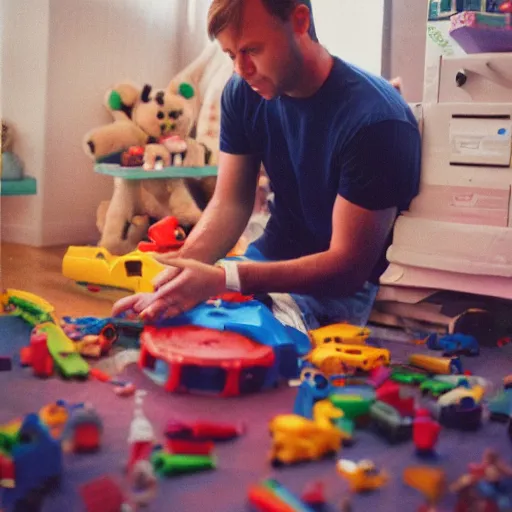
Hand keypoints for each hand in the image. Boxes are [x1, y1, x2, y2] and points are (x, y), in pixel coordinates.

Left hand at [111, 258, 225, 321]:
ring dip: (156, 314)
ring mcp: (184, 303)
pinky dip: (165, 316)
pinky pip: (174, 313)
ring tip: (144, 317)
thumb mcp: (185, 262)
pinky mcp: (187, 307)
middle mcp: (180, 296)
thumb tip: (152, 256)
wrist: (218, 281)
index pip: (161, 293)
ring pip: (167, 311)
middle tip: (138, 313)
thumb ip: (168, 261)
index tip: (138, 304)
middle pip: (162, 305)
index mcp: (178, 284)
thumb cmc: (201, 270)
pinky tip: (158, 317)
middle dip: (149, 310)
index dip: (150, 300)